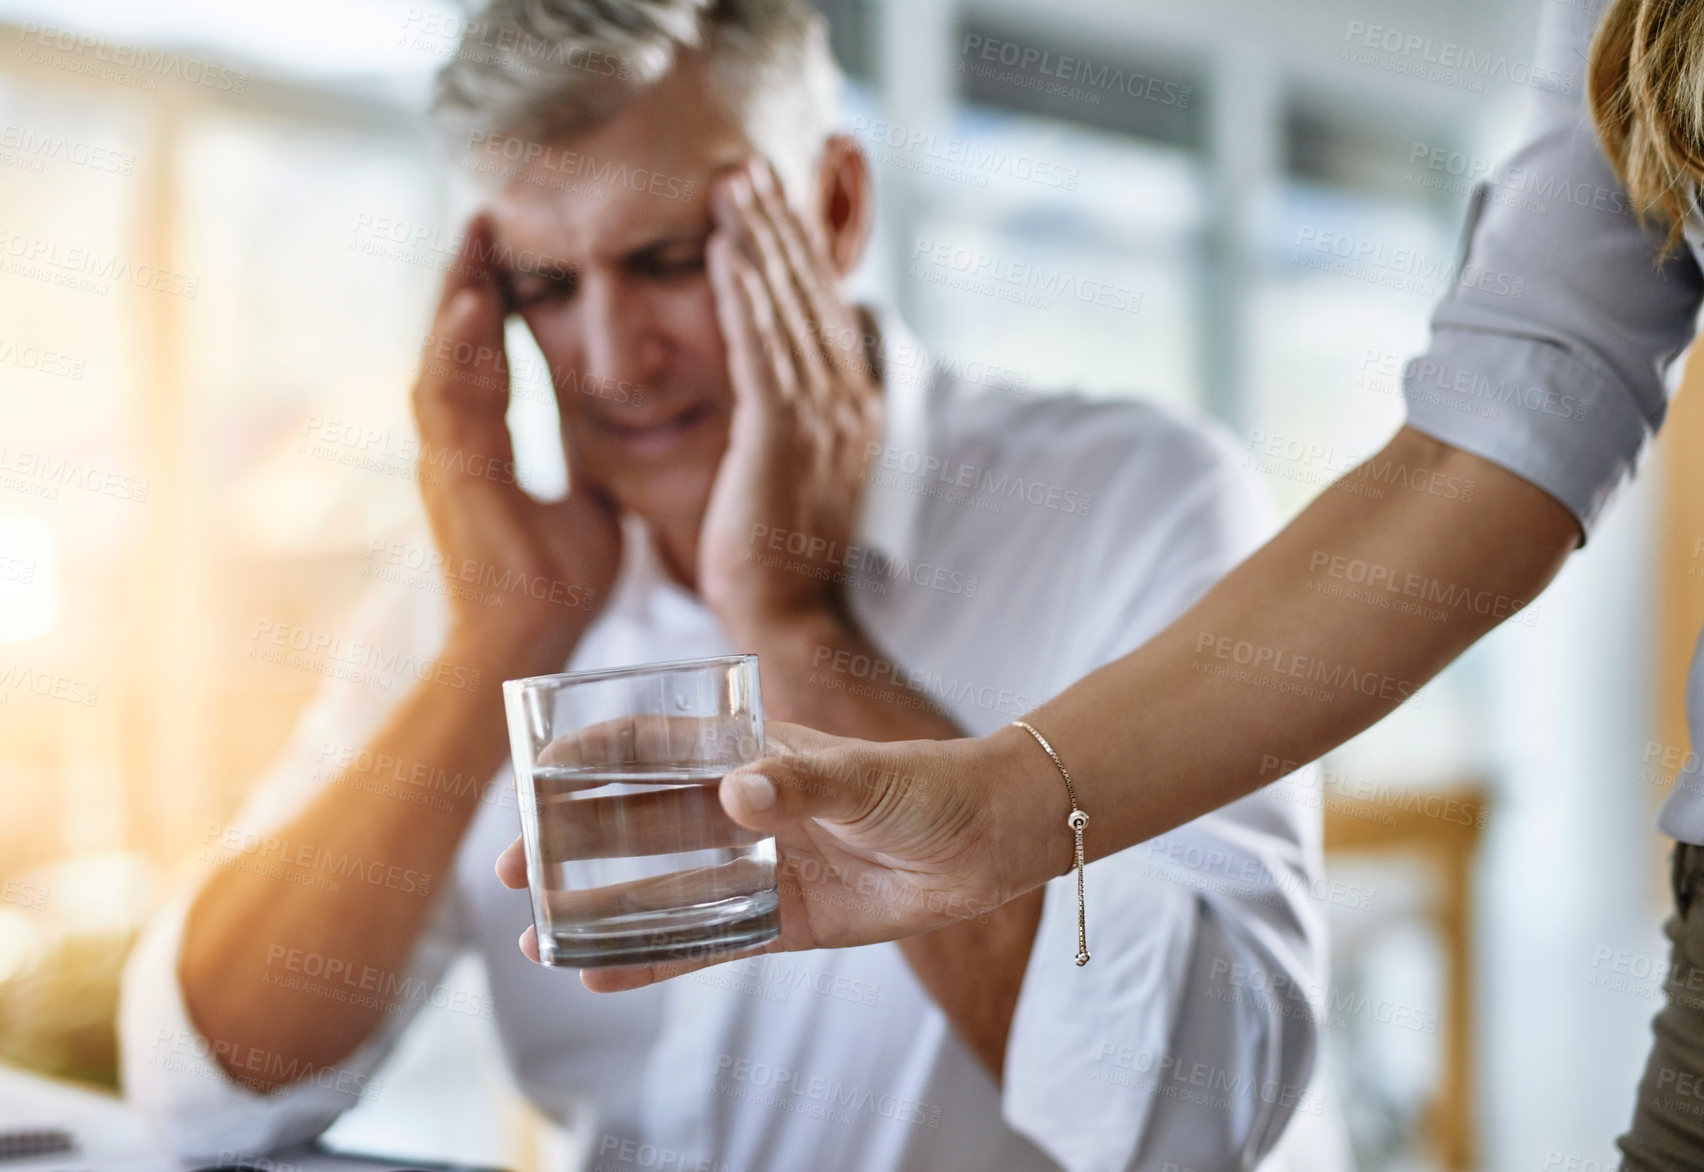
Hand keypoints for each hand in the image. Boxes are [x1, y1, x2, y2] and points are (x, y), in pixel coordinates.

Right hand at [413, 214, 621, 672]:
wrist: (530, 647)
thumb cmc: (558, 589)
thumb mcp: (586, 508)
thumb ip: (587, 466)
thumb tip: (621, 434)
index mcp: (485, 452)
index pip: (487, 362)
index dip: (493, 309)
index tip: (506, 255)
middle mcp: (455, 449)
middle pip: (451, 346)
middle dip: (465, 280)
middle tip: (481, 218)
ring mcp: (447, 461)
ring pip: (442, 359)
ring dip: (455, 297)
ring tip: (474, 237)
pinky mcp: (454, 478)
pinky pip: (450, 399)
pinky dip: (460, 347)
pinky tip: (476, 301)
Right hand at [495, 721, 1067, 990]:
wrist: (989, 844)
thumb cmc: (928, 787)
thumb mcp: (864, 778)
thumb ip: (803, 784)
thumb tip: (741, 794)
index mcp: (751, 753)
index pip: (652, 744)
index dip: (591, 754)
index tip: (535, 772)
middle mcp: (741, 807)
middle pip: (637, 820)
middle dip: (573, 840)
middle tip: (512, 868)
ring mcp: (757, 865)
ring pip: (661, 886)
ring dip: (601, 906)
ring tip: (537, 934)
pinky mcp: (781, 920)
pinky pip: (705, 940)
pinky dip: (654, 956)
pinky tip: (601, 972)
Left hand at [696, 158, 880, 638]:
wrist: (790, 619)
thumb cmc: (776, 556)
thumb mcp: (793, 474)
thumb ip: (790, 419)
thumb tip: (773, 382)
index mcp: (853, 409)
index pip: (824, 311)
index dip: (799, 251)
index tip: (771, 201)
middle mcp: (848, 403)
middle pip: (813, 294)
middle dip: (781, 226)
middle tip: (751, 165)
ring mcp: (821, 417)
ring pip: (787, 308)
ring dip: (759, 240)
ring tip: (732, 184)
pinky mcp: (783, 435)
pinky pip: (760, 344)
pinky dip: (744, 288)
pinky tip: (724, 245)